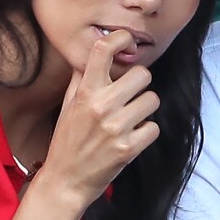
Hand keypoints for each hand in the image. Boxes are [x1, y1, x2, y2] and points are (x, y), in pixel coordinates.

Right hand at [39, 30, 159, 207]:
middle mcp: (101, 106)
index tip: (126, 39)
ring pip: (152, 100)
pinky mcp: (128, 148)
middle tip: (130, 96)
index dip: (119, 38)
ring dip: (144, 109)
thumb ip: (82, 77)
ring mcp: (115, 128)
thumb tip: (95, 52)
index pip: (103, 51)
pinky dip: (146, 132)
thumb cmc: (68, 140)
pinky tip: (132, 137)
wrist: (65, 181)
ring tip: (130, 119)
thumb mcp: (68, 105)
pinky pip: (153, 127)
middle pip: (142, 75)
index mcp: (85, 92)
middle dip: (140, 85)